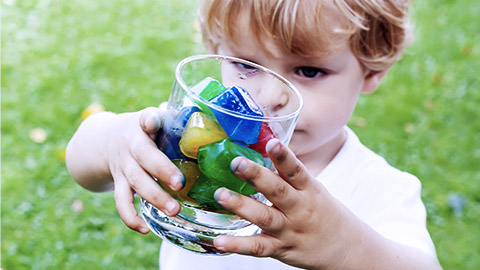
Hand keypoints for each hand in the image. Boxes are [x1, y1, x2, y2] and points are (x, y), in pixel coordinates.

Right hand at [66, 105, 183, 234]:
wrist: (104, 140)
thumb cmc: (142, 130)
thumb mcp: (153, 118)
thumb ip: (174, 120)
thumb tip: (206, 121)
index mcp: (141, 125)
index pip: (145, 119)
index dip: (150, 120)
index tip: (155, 121)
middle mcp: (129, 145)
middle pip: (144, 158)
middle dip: (162, 171)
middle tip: (180, 184)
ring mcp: (123, 166)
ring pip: (135, 183)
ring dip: (154, 197)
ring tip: (174, 210)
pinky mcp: (119, 183)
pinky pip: (121, 202)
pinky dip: (131, 218)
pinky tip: (145, 229)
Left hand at [212, 138, 358, 268]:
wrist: (347, 249)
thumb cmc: (323, 212)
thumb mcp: (312, 189)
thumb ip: (288, 175)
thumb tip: (262, 147)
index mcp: (308, 189)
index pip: (296, 170)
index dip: (284, 156)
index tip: (272, 142)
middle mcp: (299, 208)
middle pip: (277, 191)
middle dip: (256, 176)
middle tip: (236, 163)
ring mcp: (289, 230)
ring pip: (264, 217)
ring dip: (242, 206)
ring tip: (221, 195)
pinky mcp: (280, 249)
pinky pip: (257, 247)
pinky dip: (237, 245)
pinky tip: (219, 241)